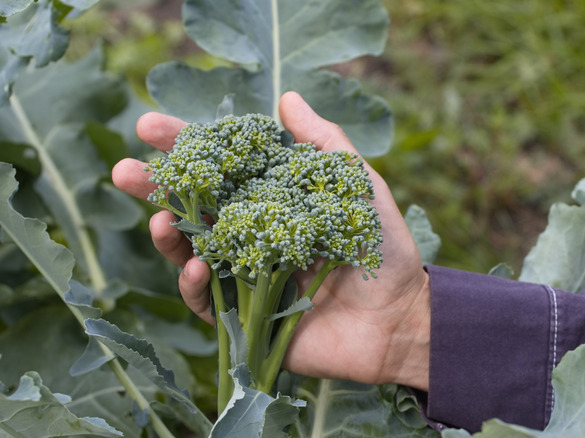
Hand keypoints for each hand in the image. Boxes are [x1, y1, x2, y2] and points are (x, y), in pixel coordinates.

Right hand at [111, 92, 430, 390]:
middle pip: (194, 209)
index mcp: (273, 201)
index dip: (186, 149)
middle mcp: (253, 234)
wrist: (399, 317)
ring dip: (168, 236)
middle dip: (157, 188)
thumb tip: (287, 98)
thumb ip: (324, 143)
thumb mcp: (358, 186)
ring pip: (192, 253)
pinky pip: (208, 301)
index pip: (221, 170)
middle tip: (125, 170)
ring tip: (158, 220)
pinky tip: (198, 266)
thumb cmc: (385, 248)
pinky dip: (196, 284)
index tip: (150, 128)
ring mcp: (246, 275)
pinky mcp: (246, 317)